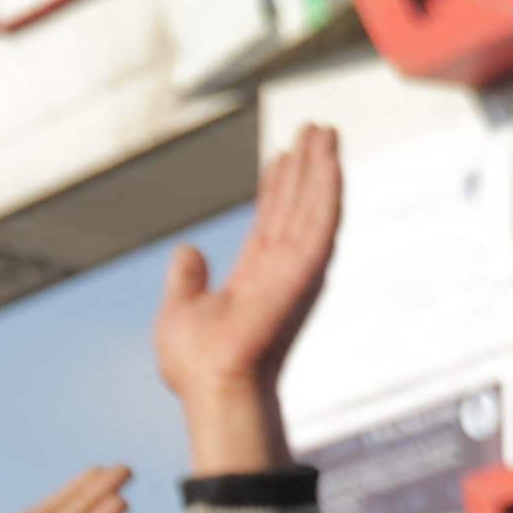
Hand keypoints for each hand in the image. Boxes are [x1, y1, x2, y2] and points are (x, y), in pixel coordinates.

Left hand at [154, 122, 342, 473]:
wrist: (210, 383)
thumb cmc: (195, 365)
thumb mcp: (180, 310)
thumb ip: (187, 280)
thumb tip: (186, 251)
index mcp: (253, 276)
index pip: (270, 221)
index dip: (277, 187)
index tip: (283, 156)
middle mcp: (279, 268)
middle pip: (296, 204)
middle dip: (307, 166)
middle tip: (315, 128)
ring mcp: (295, 267)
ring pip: (312, 204)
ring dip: (321, 166)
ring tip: (326, 130)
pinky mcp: (304, 269)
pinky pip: (321, 221)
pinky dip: (328, 189)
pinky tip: (332, 159)